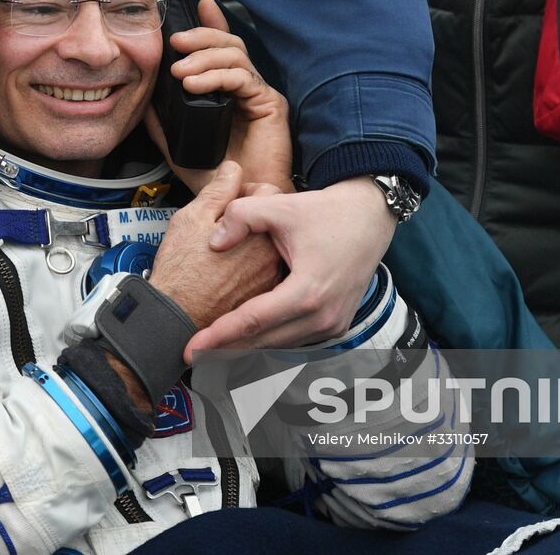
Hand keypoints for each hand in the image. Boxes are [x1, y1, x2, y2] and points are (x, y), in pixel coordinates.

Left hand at [144, 0, 293, 194]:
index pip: (221, 50)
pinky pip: (242, 78)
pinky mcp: (271, 104)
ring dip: (204, 58)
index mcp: (229, 93)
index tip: (200, 6)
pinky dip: (216, 76)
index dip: (212, 26)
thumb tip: (143, 101)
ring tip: (179, 72)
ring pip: (235, 56)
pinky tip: (194, 85)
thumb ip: (163, 123)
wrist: (241, 204)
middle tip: (175, 42)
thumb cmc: (218, 180)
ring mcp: (260, 94)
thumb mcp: (179, 147)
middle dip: (201, 37)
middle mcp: (247, 88)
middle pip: (228, 45)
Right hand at [149, 161, 282, 330]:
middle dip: (252, 218)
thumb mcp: (192, 218)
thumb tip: (232, 169)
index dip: (246, 190)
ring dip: (252, 243)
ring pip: (269, 248)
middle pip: (273, 221)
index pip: (269, 193)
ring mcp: (271, 279)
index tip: (231, 201)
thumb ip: (218, 191)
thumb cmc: (180, 271)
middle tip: (226, 226)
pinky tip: (228, 272)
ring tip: (225, 251)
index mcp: (259, 230)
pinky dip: (251, 268)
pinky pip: (265, 273)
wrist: (176, 317)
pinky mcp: (264, 299)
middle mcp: (272, 254)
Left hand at [185, 177, 395, 357]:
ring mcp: (332, 326)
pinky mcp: (336, 327)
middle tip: (192, 352)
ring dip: (246, 347)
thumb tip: (214, 241)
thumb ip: (242, 216)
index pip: (253, 321)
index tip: (191, 347)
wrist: (369, 218)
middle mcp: (322, 316)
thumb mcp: (281, 206)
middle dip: (225, 348)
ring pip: (278, 345)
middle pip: (263, 341)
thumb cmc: (327, 212)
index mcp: (307, 291)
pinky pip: (294, 340)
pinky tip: (245, 336)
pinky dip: (268, 339)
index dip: (218, 336)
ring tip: (213, 347)